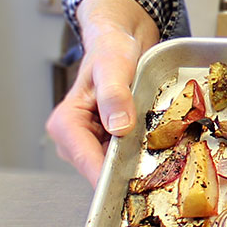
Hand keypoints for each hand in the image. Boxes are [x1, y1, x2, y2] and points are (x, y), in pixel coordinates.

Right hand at [46, 0, 158, 185]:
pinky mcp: (109, 144)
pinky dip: (142, 154)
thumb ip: (114, 94)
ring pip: (117, 168)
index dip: (112, 177)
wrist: (120, 42)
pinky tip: (157, 144)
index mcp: (66, 126)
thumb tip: (118, 125)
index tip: (136, 184)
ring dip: (139, 163)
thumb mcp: (114, 66)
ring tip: (161, 151)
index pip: (88, 163)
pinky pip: (127, 159)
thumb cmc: (110, 49)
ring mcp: (92, 145)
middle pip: (103, 171)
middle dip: (130, 170)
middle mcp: (75, 141)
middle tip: (160, 164)